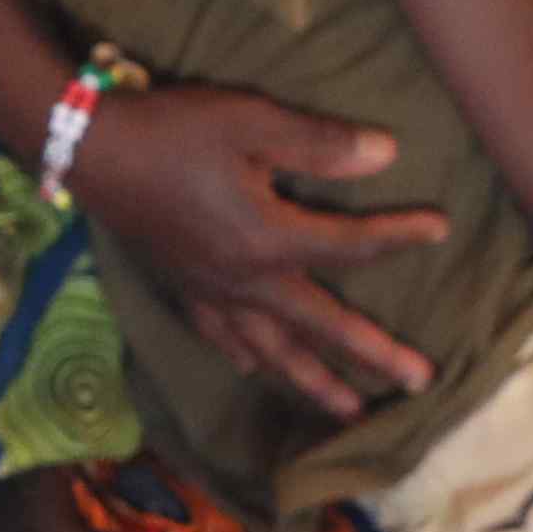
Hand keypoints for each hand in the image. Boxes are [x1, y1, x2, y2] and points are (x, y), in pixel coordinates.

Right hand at [71, 79, 446, 418]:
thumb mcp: (251, 122)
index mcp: (269, 241)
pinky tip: (256, 369)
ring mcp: (212, 292)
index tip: (441, 229)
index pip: (350, 247)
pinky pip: (221, 336)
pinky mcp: (183, 288)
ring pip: (273, 349)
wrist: (91, 150)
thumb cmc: (174, 130)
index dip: (399, 237)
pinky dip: (244, 356)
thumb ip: (319, 145)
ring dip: (314, 380)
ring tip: (350, 409)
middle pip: (322, 325)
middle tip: (420, 381)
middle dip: (373, 354)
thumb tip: (388, 155)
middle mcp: (246, 282)